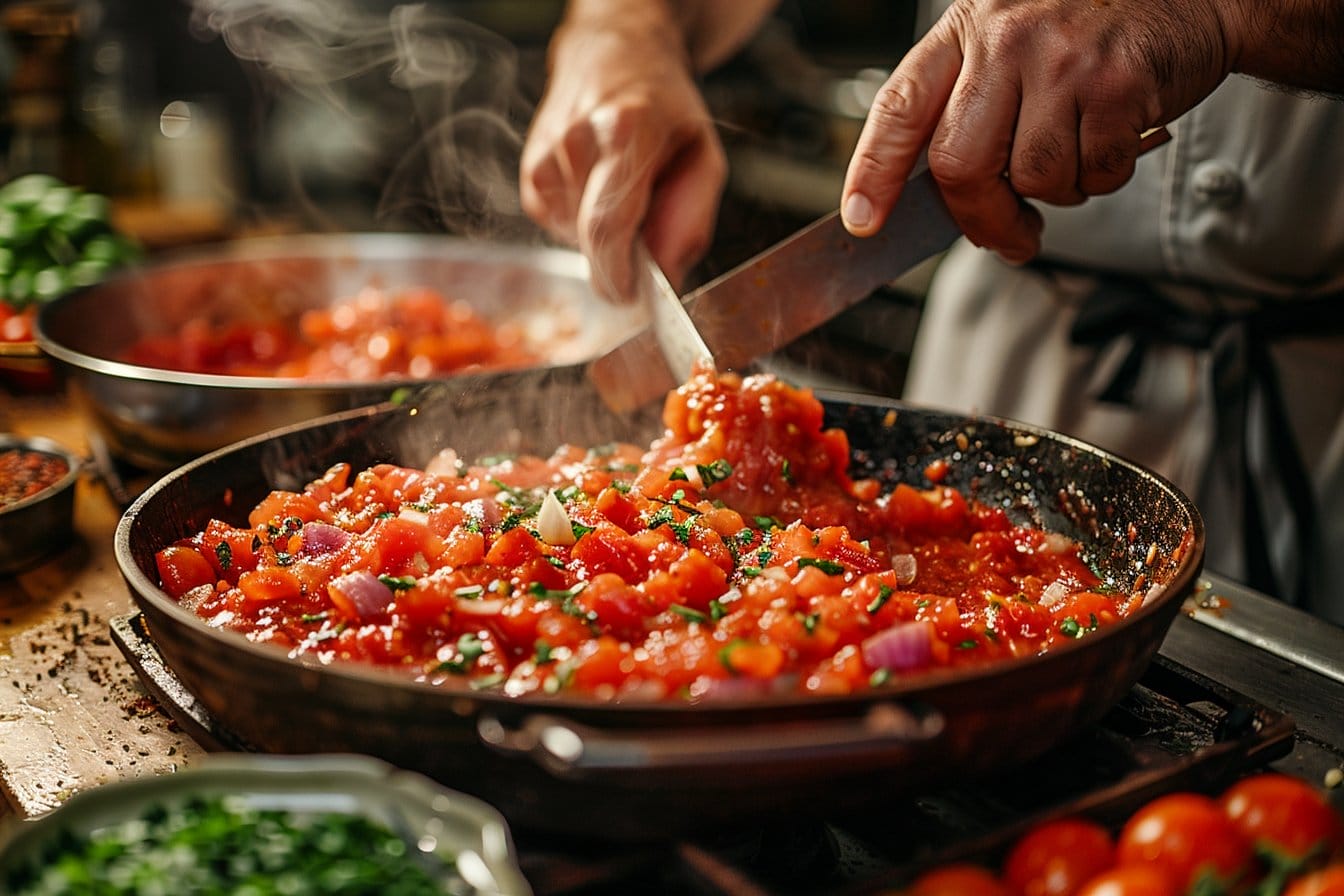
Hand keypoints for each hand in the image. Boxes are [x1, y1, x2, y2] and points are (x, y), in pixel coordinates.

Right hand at [520, 17, 725, 299]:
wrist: (613, 55)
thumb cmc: (665, 110)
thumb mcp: (702, 157)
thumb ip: (689, 219)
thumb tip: (666, 276)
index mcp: (626, 132)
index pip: (608, 225)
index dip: (617, 275)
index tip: (631, 298)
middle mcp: (577, 142)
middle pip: (588, 239)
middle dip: (616, 265)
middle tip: (642, 257)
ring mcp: (547, 156)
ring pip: (574, 237)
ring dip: (602, 238)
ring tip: (622, 195)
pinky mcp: (531, 172)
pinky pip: (558, 225)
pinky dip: (580, 223)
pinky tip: (596, 191)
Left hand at [841, 0, 1237, 261]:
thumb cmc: (1092, 30)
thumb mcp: (1012, 42)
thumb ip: (972, 106)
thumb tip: (944, 200)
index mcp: (967, 30)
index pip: (900, 108)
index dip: (873, 170)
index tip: (862, 220)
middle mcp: (1007, 40)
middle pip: (959, 164)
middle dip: (980, 218)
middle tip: (1006, 237)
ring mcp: (1063, 61)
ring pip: (1031, 179)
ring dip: (1056, 193)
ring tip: (1077, 153)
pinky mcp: (1118, 85)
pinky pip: (1093, 173)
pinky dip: (1104, 178)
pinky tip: (1114, 140)